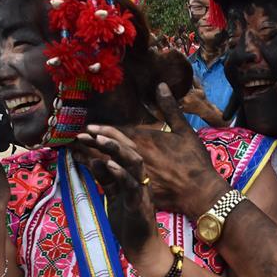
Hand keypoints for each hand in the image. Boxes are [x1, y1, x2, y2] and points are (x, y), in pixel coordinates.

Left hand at [73, 129, 166, 267]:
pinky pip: (132, 185)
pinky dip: (120, 172)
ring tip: (98, 139)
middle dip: (111, 136)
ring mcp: (142, 190)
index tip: (88, 130)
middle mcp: (140, 179)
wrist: (141, 247)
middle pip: (130, 149)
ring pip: (134, 162)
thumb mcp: (112, 196)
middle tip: (89, 129)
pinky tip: (108, 164)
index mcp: (133, 175)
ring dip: (116, 149)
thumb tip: (92, 160)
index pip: (122, 150)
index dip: (107, 136)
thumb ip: (105, 178)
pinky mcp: (140, 204)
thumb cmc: (128, 221)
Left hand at [80, 83, 229, 220]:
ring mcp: (137, 172)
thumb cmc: (194, 160)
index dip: (103, 130)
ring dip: (94, 157)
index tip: (89, 127)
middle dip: (93, 141)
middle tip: (77, 138)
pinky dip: (107, 174)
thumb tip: (161, 85)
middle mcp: (139, 155)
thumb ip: (170, 108)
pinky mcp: (140, 189)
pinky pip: (119, 181)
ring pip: (111, 163)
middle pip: (111, 146)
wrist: (200, 191)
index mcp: (148, 140)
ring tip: (79, 154)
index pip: (120, 132)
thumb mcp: (184, 130)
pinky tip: (96, 173)